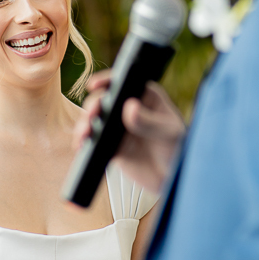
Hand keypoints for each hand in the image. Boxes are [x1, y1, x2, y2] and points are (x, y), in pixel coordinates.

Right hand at [73, 72, 185, 192]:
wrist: (173, 178)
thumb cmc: (178, 149)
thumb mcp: (169, 133)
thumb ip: (149, 122)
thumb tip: (130, 107)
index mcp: (145, 96)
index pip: (123, 83)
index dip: (106, 81)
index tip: (94, 85)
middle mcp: (128, 109)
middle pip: (103, 101)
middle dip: (92, 106)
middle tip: (91, 116)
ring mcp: (117, 128)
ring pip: (94, 120)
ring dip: (84, 124)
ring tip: (84, 133)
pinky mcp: (110, 147)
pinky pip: (92, 141)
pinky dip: (83, 142)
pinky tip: (80, 145)